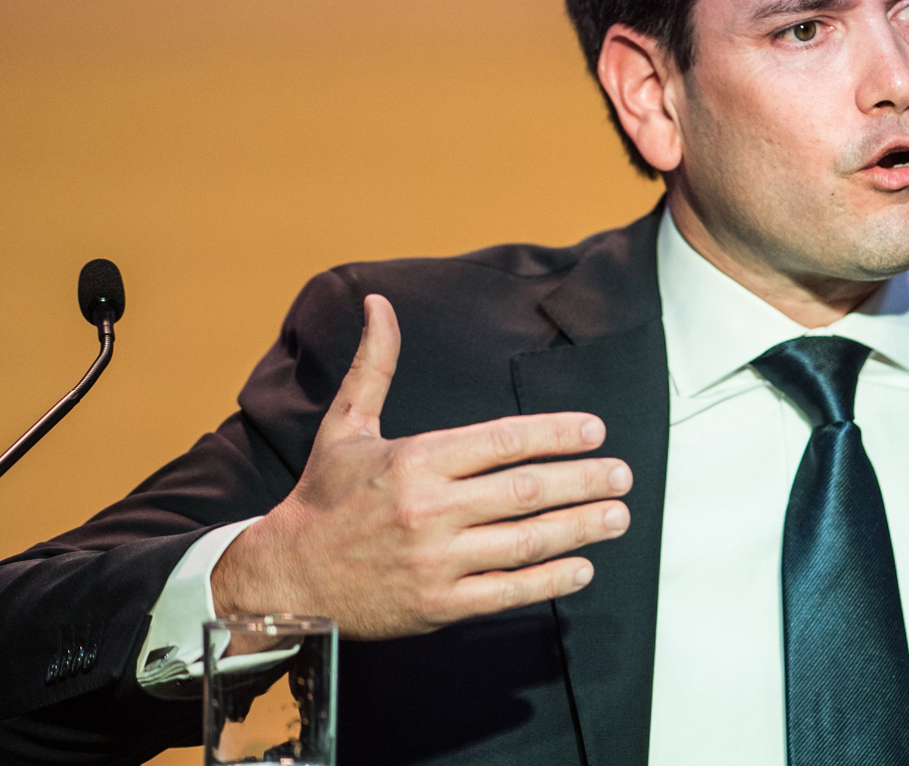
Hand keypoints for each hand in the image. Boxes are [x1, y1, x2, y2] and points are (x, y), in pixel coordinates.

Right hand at [211, 294, 632, 639]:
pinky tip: (582, 569)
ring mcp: (435, 559)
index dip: (556, 434)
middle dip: (583, 481)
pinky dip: (549, 581)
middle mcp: (429, 508)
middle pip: (526, 490)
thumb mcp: (345, 425)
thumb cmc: (323, 497)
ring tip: (617, 517)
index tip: (595, 431)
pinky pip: (507, 590)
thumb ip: (375, 365)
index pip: (503, 441)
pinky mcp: (437, 605)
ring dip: (580, 528)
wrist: (285, 576)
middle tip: (623, 475)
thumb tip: (380, 302)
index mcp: (415, 459)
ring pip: (526, 541)